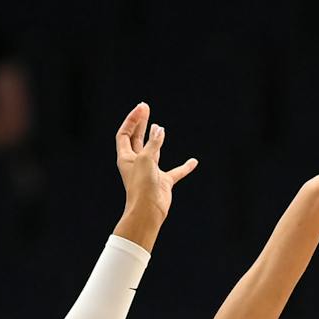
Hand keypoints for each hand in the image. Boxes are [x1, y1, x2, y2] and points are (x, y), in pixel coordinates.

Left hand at [115, 102, 197, 218]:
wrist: (148, 211)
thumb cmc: (142, 186)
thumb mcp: (146, 159)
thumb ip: (154, 143)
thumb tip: (159, 129)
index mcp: (126, 157)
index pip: (125, 133)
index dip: (132, 120)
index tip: (142, 108)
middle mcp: (136, 163)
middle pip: (136, 139)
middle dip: (141, 123)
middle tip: (146, 108)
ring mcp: (150, 172)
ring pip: (153, 151)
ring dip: (156, 138)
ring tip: (159, 126)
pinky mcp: (163, 182)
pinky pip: (175, 172)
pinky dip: (184, 167)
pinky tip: (193, 162)